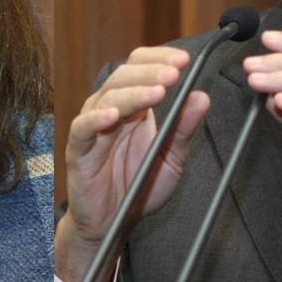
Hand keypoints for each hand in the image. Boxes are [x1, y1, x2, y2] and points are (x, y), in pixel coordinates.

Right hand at [55, 47, 209, 281]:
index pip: (140, 66)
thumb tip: (202, 96)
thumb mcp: (171, 157)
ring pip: (108, 97)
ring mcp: (92, 126)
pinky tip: (115, 115)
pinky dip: (97, 119)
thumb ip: (184, 128)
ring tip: (158, 92)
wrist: (112, 222)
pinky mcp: (78, 148)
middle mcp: (110, 108)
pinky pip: (84, 128)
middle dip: (151, 73)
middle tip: (174, 74)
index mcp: (133, 105)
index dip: (159, 59)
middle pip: (124, 76)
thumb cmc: (139, 186)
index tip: (184, 61)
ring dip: (133, 92)